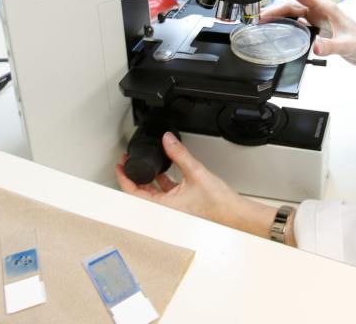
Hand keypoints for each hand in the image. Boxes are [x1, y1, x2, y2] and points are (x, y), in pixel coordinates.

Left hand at [115, 132, 287, 241]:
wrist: (235, 215)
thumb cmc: (218, 205)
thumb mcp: (195, 172)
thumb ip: (179, 154)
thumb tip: (167, 140)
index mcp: (163, 207)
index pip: (134, 192)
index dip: (124, 177)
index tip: (120, 165)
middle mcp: (165, 211)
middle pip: (141, 192)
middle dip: (134, 176)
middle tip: (128, 162)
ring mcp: (173, 209)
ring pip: (153, 193)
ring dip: (148, 179)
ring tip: (145, 165)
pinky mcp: (182, 206)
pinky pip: (166, 193)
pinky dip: (162, 182)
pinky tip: (165, 171)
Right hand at [264, 0, 355, 100]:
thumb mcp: (346, 45)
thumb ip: (330, 46)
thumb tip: (315, 47)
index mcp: (326, 8)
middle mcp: (321, 12)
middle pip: (293, 5)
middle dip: (276, 8)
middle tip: (260, 17)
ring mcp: (319, 20)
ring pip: (295, 15)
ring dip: (280, 18)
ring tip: (265, 24)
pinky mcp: (319, 30)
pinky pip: (299, 25)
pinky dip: (288, 27)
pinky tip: (280, 33)